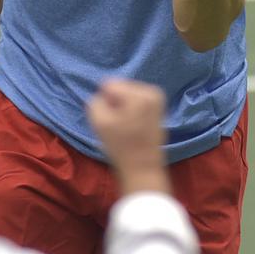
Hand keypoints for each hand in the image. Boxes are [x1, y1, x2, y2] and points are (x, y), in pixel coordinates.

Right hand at [87, 80, 169, 195]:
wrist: (142, 168)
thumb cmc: (120, 146)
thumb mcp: (98, 121)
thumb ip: (96, 100)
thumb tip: (104, 96)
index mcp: (139, 95)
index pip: (109, 85)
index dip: (106, 102)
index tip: (112, 120)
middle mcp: (152, 92)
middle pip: (120, 86)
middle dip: (116, 103)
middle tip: (119, 124)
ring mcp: (157, 98)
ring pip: (128, 92)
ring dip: (124, 106)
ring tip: (127, 126)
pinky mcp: (159, 106)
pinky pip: (137, 99)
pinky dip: (133, 109)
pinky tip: (134, 125)